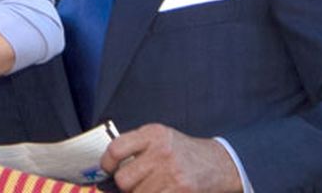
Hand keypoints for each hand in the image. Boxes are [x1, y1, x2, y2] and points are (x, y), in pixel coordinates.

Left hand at [100, 124, 241, 192]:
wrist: (217, 164)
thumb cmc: (180, 152)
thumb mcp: (158, 138)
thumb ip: (133, 148)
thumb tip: (103, 171)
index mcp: (153, 134)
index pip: (116, 149)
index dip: (106, 163)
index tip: (108, 169)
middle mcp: (162, 151)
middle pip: (124, 179)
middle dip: (126, 185)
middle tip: (135, 182)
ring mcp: (173, 173)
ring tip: (153, 186)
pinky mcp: (181, 190)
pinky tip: (160, 191)